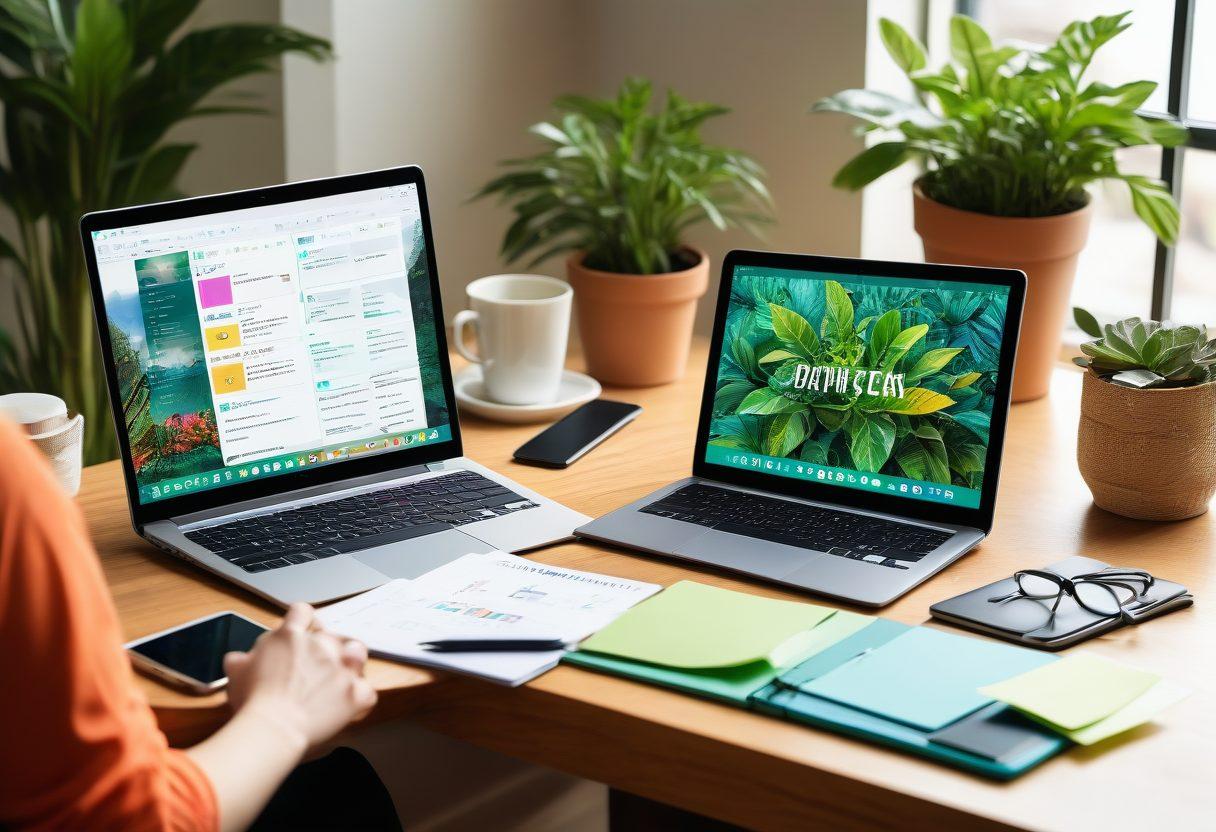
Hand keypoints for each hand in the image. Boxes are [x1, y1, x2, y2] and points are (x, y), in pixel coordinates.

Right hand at [223, 604, 376, 751]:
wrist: (272, 728)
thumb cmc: (252, 702)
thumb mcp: (236, 673)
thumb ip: (240, 660)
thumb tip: (237, 659)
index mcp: (290, 636)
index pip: (302, 612)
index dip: (303, 622)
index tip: (301, 633)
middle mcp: (320, 646)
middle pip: (332, 635)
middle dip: (325, 649)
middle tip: (315, 669)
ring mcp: (341, 668)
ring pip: (357, 653)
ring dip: (352, 662)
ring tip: (342, 676)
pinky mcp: (354, 693)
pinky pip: (367, 692)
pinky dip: (360, 700)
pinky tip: (349, 708)